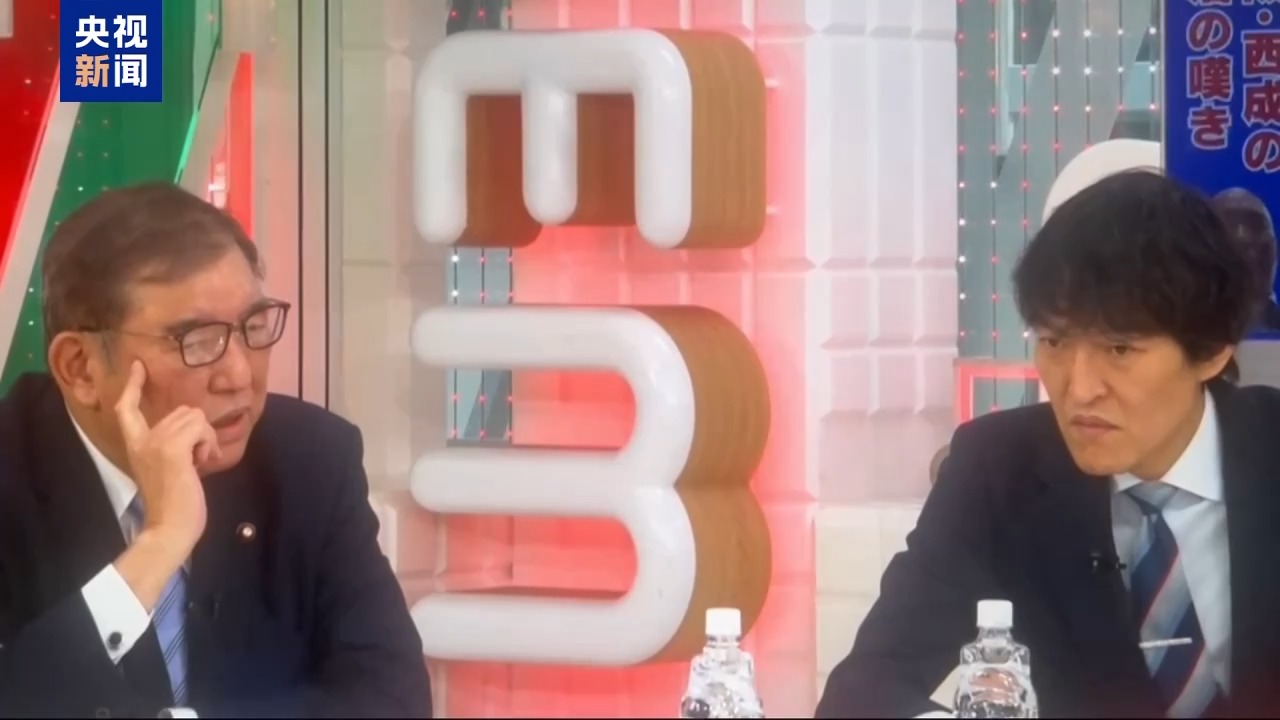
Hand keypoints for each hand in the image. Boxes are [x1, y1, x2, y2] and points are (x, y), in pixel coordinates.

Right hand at [114, 360, 218, 552]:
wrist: (170, 528)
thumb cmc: (175, 504)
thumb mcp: (170, 467)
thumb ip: (173, 446)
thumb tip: (195, 431)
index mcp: (136, 445)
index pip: (126, 408)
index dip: (132, 385)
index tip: (138, 367)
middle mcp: (142, 440)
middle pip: (183, 410)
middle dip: (200, 430)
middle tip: (198, 457)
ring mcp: (156, 442)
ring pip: (195, 417)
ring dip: (206, 438)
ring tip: (199, 461)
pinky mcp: (172, 449)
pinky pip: (201, 428)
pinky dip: (209, 443)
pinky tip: (203, 463)